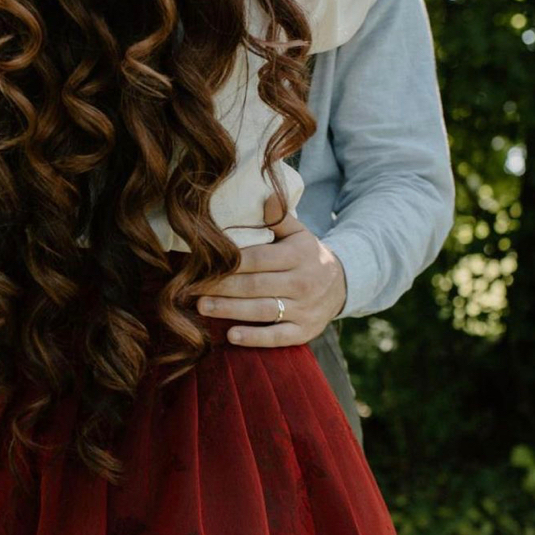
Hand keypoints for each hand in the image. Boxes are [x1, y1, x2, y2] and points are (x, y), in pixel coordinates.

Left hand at [194, 194, 347, 346]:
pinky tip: (231, 336)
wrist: (342, 285)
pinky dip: (255, 338)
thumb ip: (279, 218)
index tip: (204, 264)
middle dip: (222, 287)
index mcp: (299, 255)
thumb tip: (264, 197)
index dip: (230, 263)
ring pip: (264, 310)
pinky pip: (278, 337)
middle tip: (192, 287)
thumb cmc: (307, 256)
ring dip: (230, 310)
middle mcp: (303, 282)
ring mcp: (305, 309)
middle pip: (256, 286)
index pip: (259, 259)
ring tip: (202, 307)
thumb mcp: (299, 234)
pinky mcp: (304, 331)